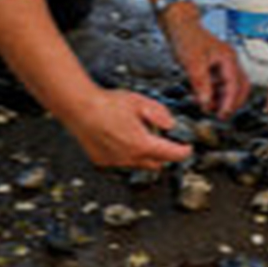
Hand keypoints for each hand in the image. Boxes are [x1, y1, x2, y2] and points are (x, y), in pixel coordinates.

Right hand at [66, 87, 192, 169]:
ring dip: (144, 154)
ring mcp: (115, 162)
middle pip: (156, 163)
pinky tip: (120, 138)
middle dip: (164, 154)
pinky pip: (122, 162)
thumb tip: (170, 124)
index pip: (172, 155)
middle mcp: (129, 158)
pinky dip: (127, 154)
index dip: (183, 151)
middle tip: (163, 140)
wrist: (80, 108)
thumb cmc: (108, 103)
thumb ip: (160, 114)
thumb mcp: (141, 102)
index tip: (187, 148)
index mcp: (142, 144)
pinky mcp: (102, 161)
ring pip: (138, 164)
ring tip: (138, 134)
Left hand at [168, 18, 251, 118]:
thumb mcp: (192, 63)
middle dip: (233, 102)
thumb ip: (200, 83)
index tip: (222, 115)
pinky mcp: (216, 66)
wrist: (179, 25)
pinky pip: (222, 84)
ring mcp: (224, 63)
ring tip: (210, 108)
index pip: (235, 85)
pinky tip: (205, 99)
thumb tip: (206, 102)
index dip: (229, 102)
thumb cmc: (186, 37)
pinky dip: (216, 93)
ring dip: (223, 99)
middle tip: (221, 115)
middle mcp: (229, 60)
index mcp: (228, 58)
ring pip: (232, 86)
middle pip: (241, 86)